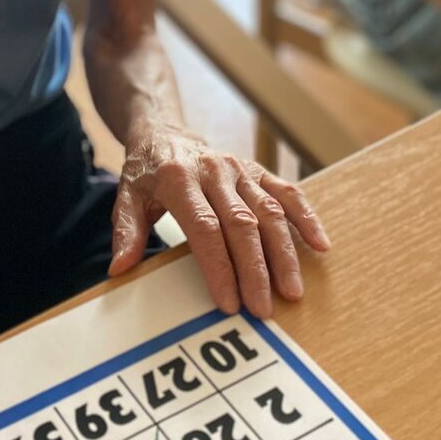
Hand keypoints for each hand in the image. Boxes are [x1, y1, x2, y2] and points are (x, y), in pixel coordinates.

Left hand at [109, 123, 329, 317]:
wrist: (163, 130)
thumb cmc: (145, 172)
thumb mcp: (126, 197)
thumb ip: (127, 232)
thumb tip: (120, 268)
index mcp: (179, 180)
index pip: (205, 228)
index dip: (219, 267)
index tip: (229, 303)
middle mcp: (214, 172)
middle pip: (242, 224)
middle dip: (255, 270)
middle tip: (264, 309)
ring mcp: (240, 169)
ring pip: (269, 212)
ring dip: (284, 253)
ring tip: (292, 291)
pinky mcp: (257, 170)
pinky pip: (287, 192)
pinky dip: (305, 217)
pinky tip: (320, 245)